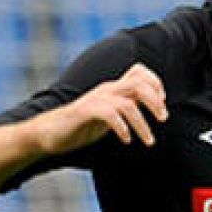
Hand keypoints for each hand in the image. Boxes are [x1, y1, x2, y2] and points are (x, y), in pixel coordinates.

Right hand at [35, 63, 168, 152]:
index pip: (138, 71)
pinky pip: (109, 114)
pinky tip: (125, 140)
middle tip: (163, 119)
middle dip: (155, 101)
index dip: (155, 83)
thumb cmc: (80, 126)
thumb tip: (150, 111)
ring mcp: (95, 100)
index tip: (162, 103)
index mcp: (112, 89)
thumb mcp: (109, 116)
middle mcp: (105, 90)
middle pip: (138, 83)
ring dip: (142, 123)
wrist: (48, 133)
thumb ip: (126, 109)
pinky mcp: (84, 112)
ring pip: (127, 103)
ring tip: (149, 140)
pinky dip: (122, 128)